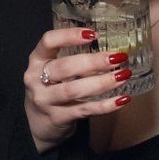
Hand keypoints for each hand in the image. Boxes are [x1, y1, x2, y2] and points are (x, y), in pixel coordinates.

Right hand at [23, 26, 132, 152]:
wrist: (37, 125)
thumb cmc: (50, 90)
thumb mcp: (51, 70)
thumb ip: (72, 60)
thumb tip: (110, 51)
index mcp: (36, 60)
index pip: (48, 41)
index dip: (69, 35)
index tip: (94, 34)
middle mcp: (36, 79)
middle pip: (64, 67)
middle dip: (93, 62)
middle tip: (117, 58)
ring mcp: (45, 100)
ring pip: (74, 90)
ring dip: (102, 82)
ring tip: (122, 76)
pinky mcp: (57, 118)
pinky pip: (84, 110)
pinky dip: (105, 105)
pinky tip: (121, 99)